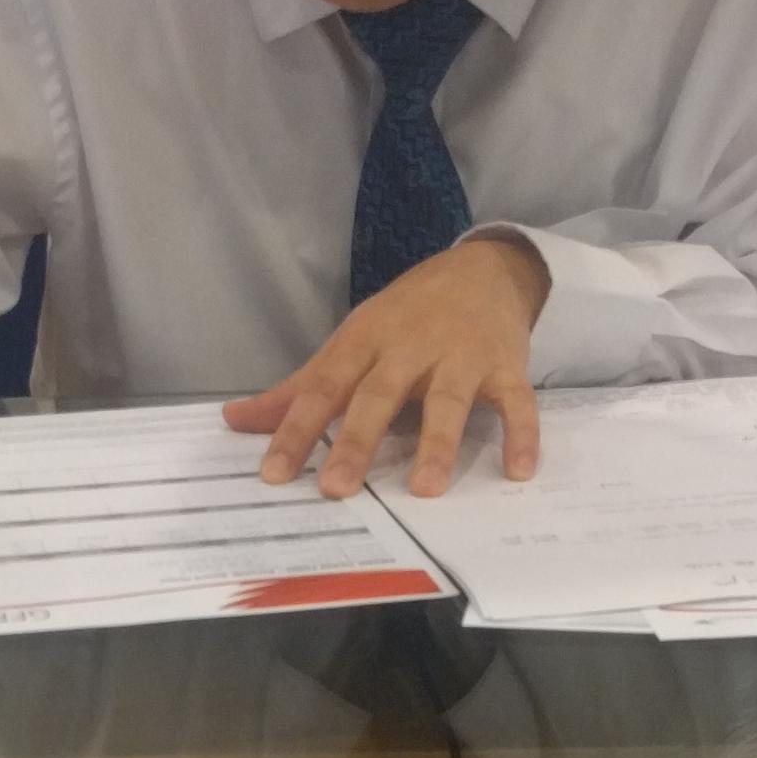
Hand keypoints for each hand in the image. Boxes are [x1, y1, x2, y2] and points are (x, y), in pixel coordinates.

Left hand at [224, 238, 549, 498]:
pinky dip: (521, 434)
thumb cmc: (407, 315)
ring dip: (437, 444)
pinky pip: (516, 402)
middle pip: (380, 394)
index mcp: (365, 340)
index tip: (273, 473)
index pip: (323, 387)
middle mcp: (410, 345)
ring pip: (448, 400)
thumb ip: (299, 388)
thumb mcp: (351, 342)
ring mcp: (461, 355)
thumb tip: (235, 420)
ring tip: (425, 489)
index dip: (295, 429)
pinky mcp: (505, 365)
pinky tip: (518, 471)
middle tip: (337, 488)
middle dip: (358, 441)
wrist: (483, 268)